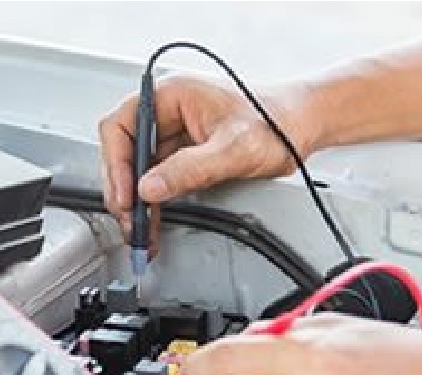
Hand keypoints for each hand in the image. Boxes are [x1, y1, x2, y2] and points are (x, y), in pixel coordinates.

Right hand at [98, 76, 318, 254]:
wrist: (303, 127)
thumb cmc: (277, 122)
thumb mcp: (233, 149)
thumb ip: (189, 169)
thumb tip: (150, 188)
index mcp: (172, 96)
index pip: (121, 126)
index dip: (117, 164)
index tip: (127, 194)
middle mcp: (168, 112)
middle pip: (124, 152)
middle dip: (124, 189)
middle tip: (130, 219)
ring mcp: (174, 134)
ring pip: (138, 170)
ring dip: (136, 202)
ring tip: (139, 230)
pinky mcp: (184, 155)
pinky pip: (157, 180)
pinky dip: (153, 204)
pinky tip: (153, 224)